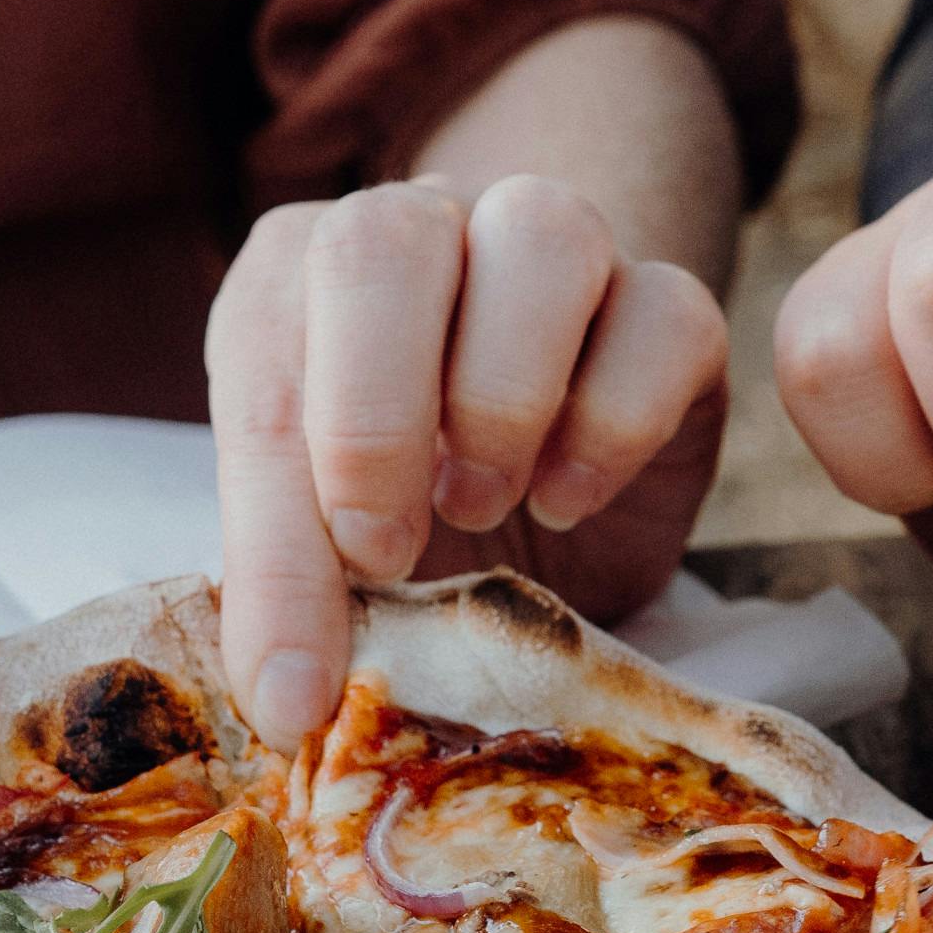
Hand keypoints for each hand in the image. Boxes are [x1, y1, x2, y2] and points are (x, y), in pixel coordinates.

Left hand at [211, 175, 727, 749]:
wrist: (551, 503)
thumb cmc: (414, 517)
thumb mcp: (337, 558)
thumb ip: (298, 593)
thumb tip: (284, 702)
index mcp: (297, 278)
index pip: (264, 368)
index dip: (271, 531)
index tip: (296, 672)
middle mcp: (423, 230)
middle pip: (386, 242)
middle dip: (372, 420)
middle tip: (382, 556)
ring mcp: (557, 250)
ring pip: (544, 234)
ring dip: (502, 395)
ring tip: (481, 508)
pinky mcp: (668, 308)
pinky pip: (662, 313)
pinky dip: (616, 419)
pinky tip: (570, 498)